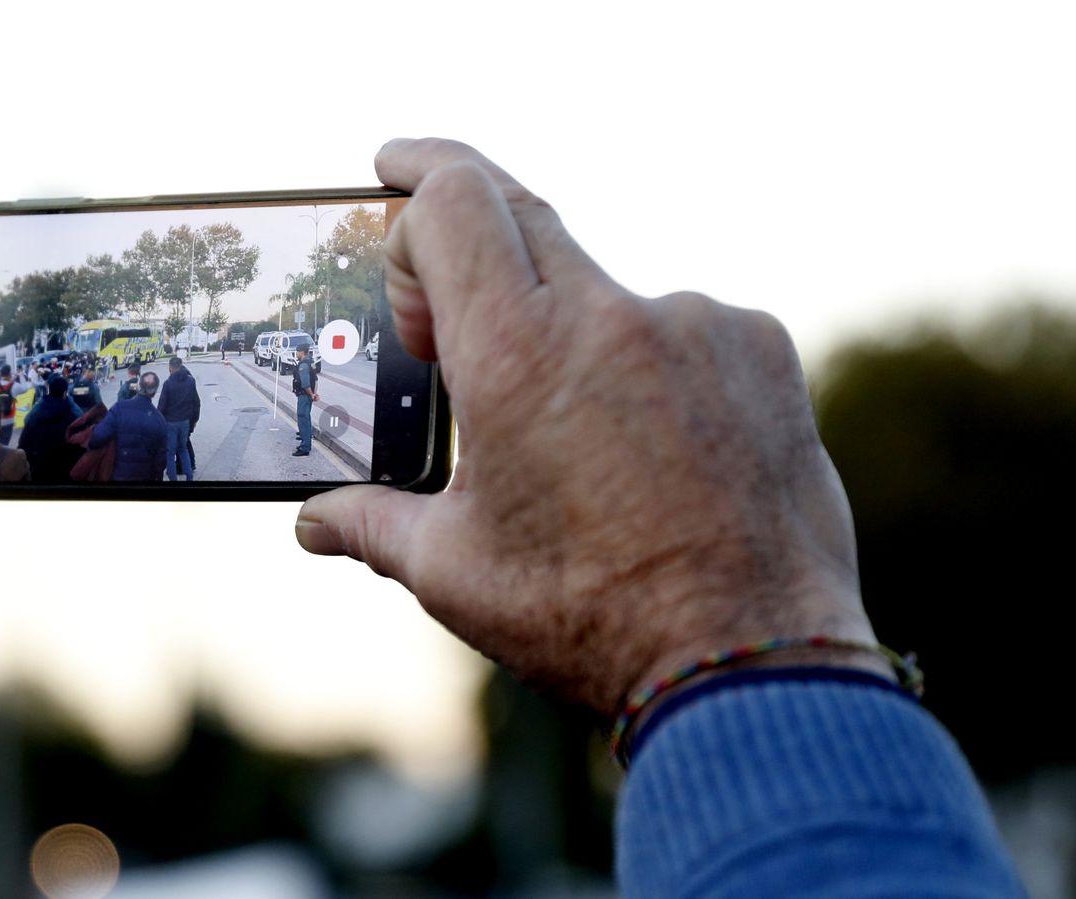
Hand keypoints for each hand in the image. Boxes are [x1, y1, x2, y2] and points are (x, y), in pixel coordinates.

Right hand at [295, 138, 880, 716]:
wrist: (746, 659)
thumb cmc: (588, 618)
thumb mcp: (455, 571)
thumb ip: (372, 523)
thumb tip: (315, 520)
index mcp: (514, 354)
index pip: (453, 195)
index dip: (414, 181)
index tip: (394, 190)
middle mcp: (607, 316)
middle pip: (521, 211)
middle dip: (467, 232)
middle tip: (443, 291)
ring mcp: (695, 323)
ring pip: (602, 286)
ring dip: (566, 327)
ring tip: (571, 435)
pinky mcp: (760, 347)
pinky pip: (682, 324)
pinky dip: (649, 362)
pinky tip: (650, 445)